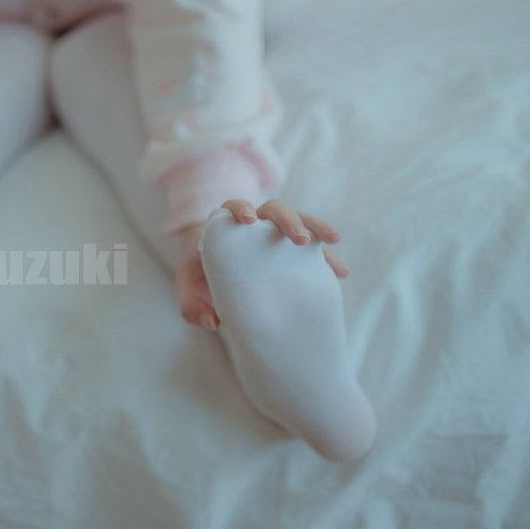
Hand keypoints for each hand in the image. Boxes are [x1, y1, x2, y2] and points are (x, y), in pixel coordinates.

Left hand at [174, 198, 348, 329]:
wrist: (213, 267)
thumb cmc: (199, 275)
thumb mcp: (189, 290)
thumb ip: (191, 307)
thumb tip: (214, 322)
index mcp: (227, 225)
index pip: (234, 207)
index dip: (241, 209)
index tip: (248, 220)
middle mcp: (255, 223)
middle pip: (274, 209)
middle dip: (288, 220)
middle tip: (299, 238)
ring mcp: (275, 233)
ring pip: (299, 220)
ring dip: (315, 228)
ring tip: (333, 240)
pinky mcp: (291, 248)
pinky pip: (312, 247)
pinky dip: (326, 258)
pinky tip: (340, 274)